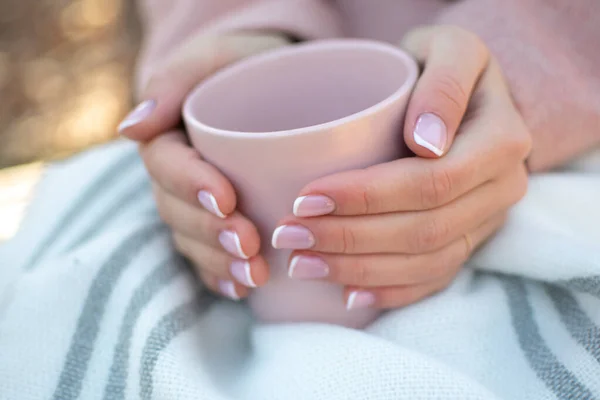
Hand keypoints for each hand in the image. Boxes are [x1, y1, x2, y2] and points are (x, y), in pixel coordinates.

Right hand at [119, 33, 289, 298]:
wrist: (271, 82)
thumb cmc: (244, 64)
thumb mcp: (214, 58)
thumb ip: (174, 84)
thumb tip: (130, 130)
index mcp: (167, 139)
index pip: (168, 167)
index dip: (192, 187)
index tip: (226, 199)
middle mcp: (175, 178)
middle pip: (178, 213)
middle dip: (211, 233)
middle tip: (249, 245)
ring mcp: (192, 206)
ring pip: (192, 241)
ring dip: (219, 261)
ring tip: (254, 275)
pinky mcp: (215, 224)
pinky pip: (207, 258)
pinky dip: (220, 277)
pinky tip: (242, 290)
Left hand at [271, 26, 531, 309]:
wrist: (461, 93)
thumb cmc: (441, 64)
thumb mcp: (448, 47)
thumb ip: (444, 84)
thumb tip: (427, 143)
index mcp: (501, 141)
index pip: (430, 183)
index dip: (365, 197)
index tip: (305, 198)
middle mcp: (502, 188)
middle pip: (423, 230)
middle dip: (350, 239)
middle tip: (289, 236)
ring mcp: (487, 220)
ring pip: (425, 262)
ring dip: (359, 270)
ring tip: (302, 264)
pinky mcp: (470, 239)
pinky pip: (435, 278)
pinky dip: (390, 291)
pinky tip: (347, 295)